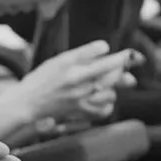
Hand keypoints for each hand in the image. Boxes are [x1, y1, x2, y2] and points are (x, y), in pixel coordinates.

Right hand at [7, 40, 138, 128]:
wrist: (27, 102)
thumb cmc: (41, 79)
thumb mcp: (60, 60)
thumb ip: (83, 53)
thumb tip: (105, 48)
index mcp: (75, 70)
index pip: (107, 62)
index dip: (123, 57)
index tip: (131, 54)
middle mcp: (80, 86)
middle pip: (113, 77)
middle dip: (124, 70)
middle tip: (132, 64)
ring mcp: (81, 101)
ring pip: (110, 94)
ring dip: (114, 87)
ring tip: (110, 82)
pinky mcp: (80, 113)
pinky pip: (103, 111)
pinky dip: (107, 104)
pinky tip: (104, 98)